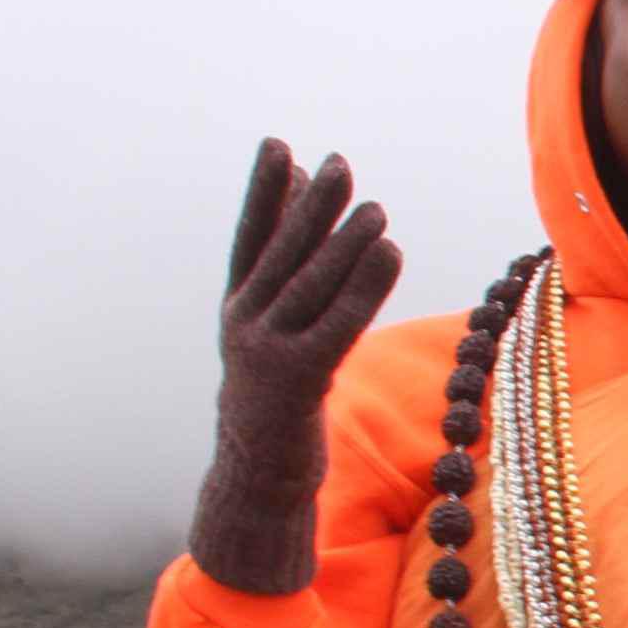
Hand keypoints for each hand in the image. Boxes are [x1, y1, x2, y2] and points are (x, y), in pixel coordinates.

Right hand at [188, 139, 399, 596]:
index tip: (278, 146)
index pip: (250, 238)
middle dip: (311, 205)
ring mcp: (265, 352)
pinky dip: (365, 284)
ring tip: (376, 207)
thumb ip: (287, 287)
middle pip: (283, 252)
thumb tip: (309, 219)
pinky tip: (389, 252)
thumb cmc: (277, 406)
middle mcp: (244, 325)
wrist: (255, 481)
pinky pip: (338, 322)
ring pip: (310, 284)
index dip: (264, 192)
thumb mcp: (275, 342)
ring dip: (344, 241)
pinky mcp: (296, 381)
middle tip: (339, 163)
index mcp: (238, 311)